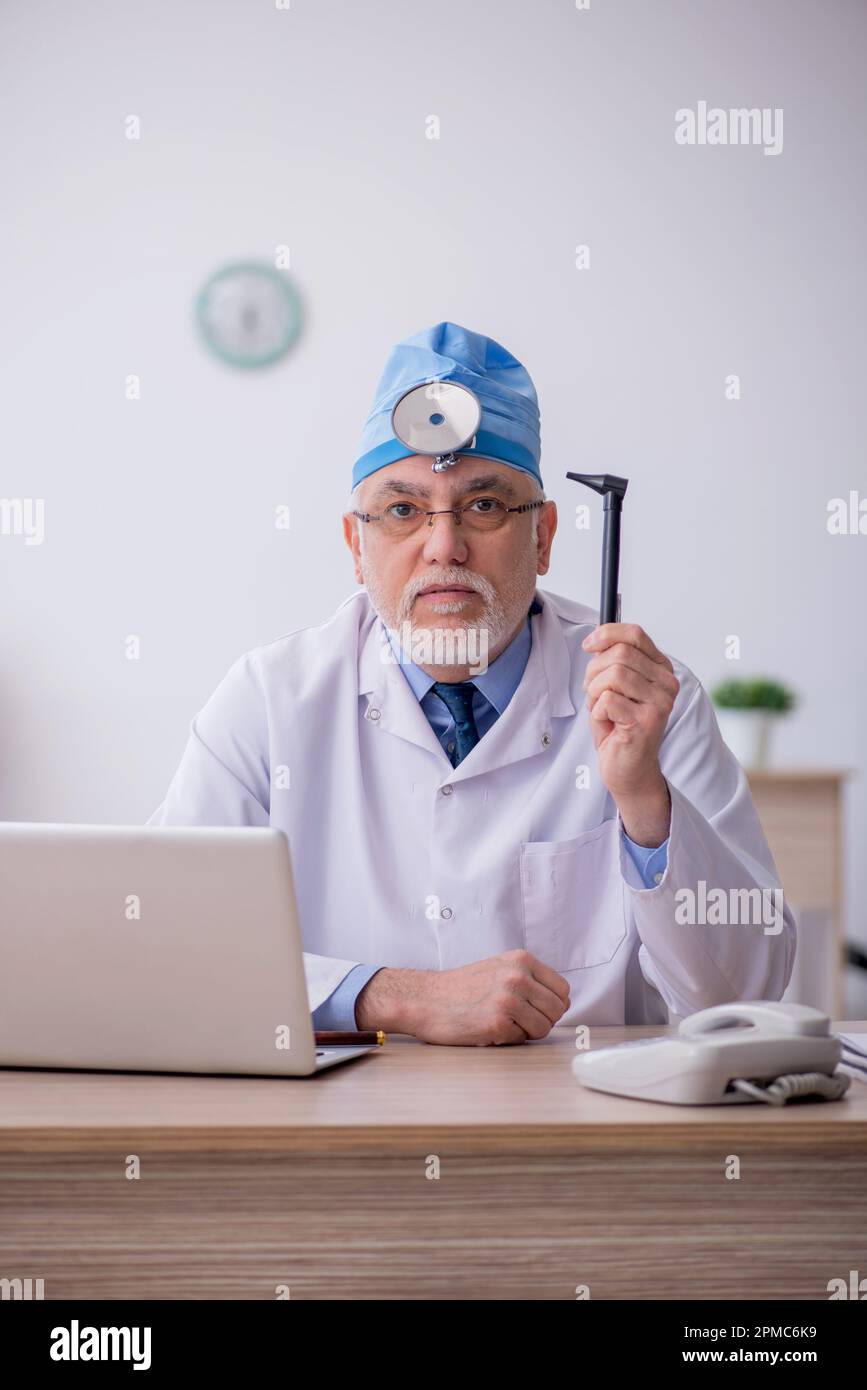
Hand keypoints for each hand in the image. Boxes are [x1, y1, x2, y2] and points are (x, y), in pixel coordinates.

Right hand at [354, 950, 570, 1045]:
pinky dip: (508, 1039)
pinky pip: (522, 1040)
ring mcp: (508, 1000)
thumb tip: (561, 1002)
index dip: (552, 1004)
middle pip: (556, 1010)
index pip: (562, 990)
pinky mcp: (497, 1023)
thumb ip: (530, 979)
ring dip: (527, 1032)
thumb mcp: (500, 967)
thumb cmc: (463, 987)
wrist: (426, 999)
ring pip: (543, 1028)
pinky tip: (489, 1029)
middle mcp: (518, 976)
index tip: (536, 1009)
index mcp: (521, 960)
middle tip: (518, 1021)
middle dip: (542, 1020)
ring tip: (504, 1024)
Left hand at [582, 622, 678, 839]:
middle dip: (595, 671)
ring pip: (613, 675)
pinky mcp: (645, 722)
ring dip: (595, 693)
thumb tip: (596, 638)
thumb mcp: (615, 686)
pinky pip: (607, 700)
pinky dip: (597, 712)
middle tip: (593, 692)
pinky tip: (607, 724)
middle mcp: (667, 684)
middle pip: (620, 654)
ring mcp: (659, 703)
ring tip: (601, 710)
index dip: (607, 634)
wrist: (627, 770)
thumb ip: (612, 661)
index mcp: (661, 670)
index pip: (635, 635)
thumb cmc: (618, 727)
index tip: (589, 645)